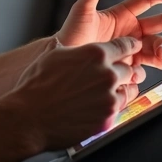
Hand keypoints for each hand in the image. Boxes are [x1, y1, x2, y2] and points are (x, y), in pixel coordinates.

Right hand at [5, 37, 143, 150]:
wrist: (30, 117)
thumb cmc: (36, 86)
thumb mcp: (52, 56)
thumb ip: (70, 48)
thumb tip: (68, 44)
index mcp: (95, 54)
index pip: (125, 46)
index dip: (129, 47)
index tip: (132, 49)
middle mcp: (107, 74)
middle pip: (129, 69)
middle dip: (121, 71)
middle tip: (110, 76)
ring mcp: (109, 97)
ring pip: (128, 90)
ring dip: (120, 90)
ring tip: (105, 93)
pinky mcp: (108, 117)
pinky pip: (120, 109)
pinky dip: (112, 107)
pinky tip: (98, 106)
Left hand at [55, 0, 161, 73]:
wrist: (64, 65)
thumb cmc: (72, 34)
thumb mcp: (82, 11)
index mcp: (122, 15)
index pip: (147, 0)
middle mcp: (131, 32)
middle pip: (161, 23)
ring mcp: (132, 50)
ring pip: (156, 48)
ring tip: (161, 57)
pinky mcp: (129, 67)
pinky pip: (145, 68)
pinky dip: (147, 69)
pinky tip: (139, 70)